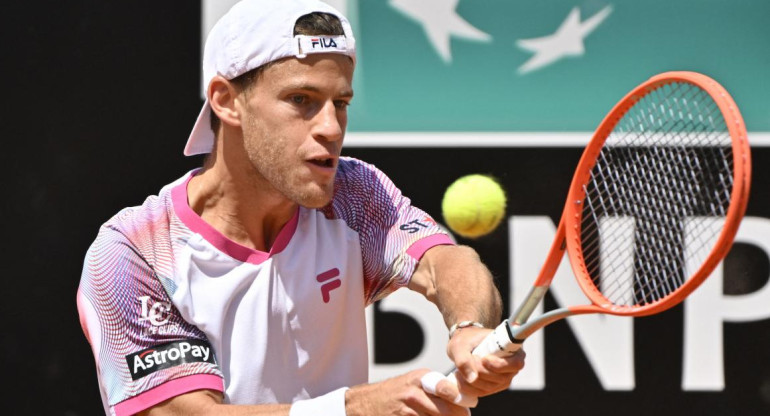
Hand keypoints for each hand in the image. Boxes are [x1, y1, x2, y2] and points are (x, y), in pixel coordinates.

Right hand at [345, 368, 470, 415]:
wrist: (365, 403)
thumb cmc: (394, 393)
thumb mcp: (413, 382)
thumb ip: (434, 387)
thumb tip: (461, 399)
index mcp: (420, 379)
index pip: (446, 388)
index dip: (460, 398)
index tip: (471, 404)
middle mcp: (414, 392)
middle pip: (444, 410)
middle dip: (457, 415)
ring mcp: (407, 409)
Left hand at [446, 326, 525, 397]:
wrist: (464, 344)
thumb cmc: (466, 340)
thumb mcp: (461, 344)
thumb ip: (463, 359)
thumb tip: (472, 378)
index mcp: (512, 350)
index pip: (516, 363)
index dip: (500, 365)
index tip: (484, 359)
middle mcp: (511, 367)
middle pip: (501, 378)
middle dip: (481, 372)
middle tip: (467, 360)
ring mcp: (503, 379)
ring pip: (490, 387)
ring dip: (472, 380)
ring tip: (460, 368)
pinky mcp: (492, 387)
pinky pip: (482, 392)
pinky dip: (468, 387)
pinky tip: (460, 377)